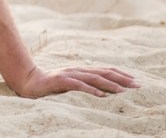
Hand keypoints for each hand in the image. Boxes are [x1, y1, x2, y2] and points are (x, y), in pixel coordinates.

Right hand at [11, 65, 138, 97]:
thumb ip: (84, 83)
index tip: (134, 80)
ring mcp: (69, 74)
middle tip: (137, 85)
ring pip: (93, 78)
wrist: (29, 81)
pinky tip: (101, 95)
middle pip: (103, 73)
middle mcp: (77, 70)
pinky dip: (91, 90)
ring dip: (110, 84)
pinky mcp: (61, 81)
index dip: (120, 74)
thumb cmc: (51, 85)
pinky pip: (79, 86)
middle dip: (121, 79)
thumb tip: (103, 91)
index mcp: (81, 70)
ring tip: (123, 91)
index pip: (104, 70)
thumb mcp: (70, 83)